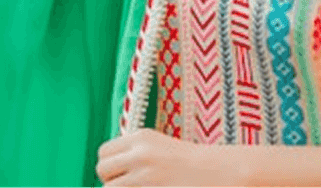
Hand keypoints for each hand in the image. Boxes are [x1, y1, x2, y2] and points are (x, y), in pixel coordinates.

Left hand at [96, 129, 232, 186]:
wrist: (219, 173)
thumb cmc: (189, 164)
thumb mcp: (158, 147)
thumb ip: (133, 153)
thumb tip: (107, 171)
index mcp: (142, 137)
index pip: (103, 152)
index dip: (110, 166)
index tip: (122, 173)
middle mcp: (140, 154)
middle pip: (102, 171)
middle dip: (111, 181)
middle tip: (130, 185)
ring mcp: (145, 177)